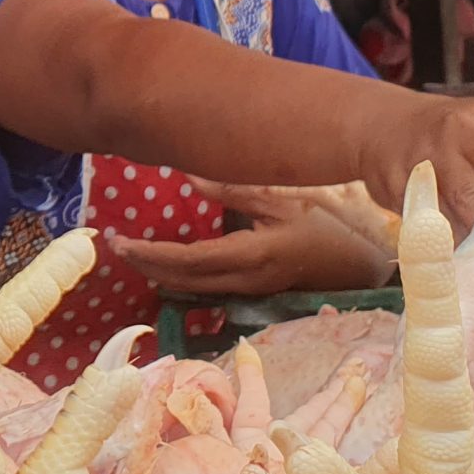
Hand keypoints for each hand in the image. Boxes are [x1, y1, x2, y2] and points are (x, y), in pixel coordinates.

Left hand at [107, 211, 391, 297]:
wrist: (360, 267)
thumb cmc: (325, 229)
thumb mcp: (284, 201)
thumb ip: (237, 192)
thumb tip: (191, 178)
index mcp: (254, 255)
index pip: (191, 260)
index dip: (153, 254)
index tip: (122, 242)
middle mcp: (247, 281)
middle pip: (184, 281)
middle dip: (146, 264)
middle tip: (114, 245)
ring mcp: (250, 293)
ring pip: (192, 290)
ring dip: (158, 274)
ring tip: (130, 254)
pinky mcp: (253, 295)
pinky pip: (206, 291)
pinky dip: (179, 280)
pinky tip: (162, 269)